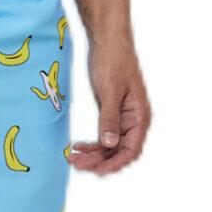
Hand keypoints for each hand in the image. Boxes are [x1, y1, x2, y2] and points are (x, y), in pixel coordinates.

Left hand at [69, 37, 150, 175]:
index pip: (132, 150)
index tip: (96, 170)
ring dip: (93, 154)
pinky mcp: (110, 112)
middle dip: (99, 160)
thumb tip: (110, 143)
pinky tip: (77, 146)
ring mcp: (122, 117)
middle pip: (119, 151)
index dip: (115, 163)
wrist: (107, 40)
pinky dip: (92, 143)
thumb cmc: (113, 61)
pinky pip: (104, 135)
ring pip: (110, 145)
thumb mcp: (110, 90)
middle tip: (76, 163)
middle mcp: (133, 120)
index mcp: (140, 116)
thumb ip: (110, 118)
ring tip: (72, 158)